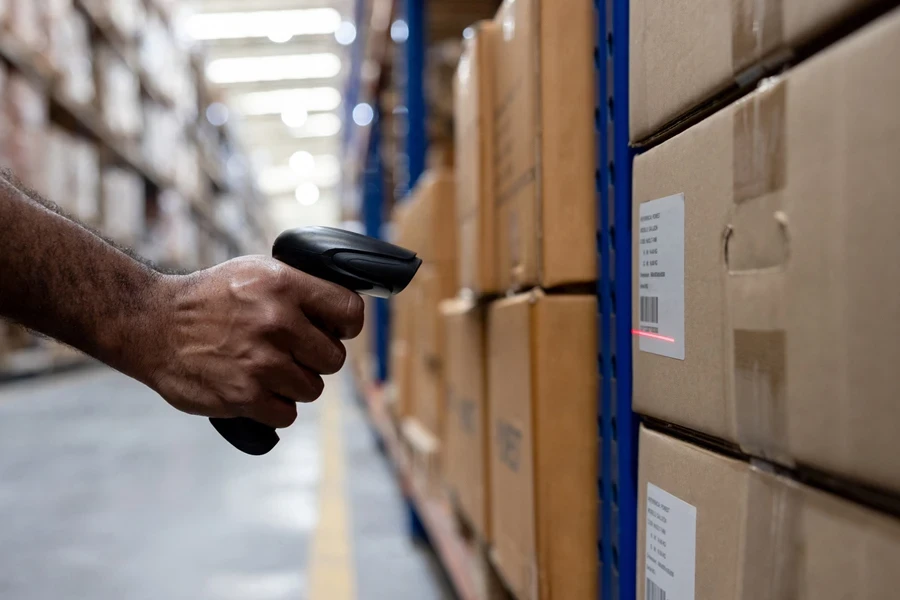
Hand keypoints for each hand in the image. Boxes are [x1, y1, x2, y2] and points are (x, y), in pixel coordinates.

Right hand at [143, 256, 363, 427]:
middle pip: (333, 358)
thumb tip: (342, 312)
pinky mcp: (245, 395)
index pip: (349, 312)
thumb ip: (299, 287)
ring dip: (293, 384)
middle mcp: (277, 321)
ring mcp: (262, 361)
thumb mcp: (255, 272)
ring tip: (266, 368)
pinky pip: (287, 413)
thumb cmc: (209, 298)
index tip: (335, 330)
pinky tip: (255, 389)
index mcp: (284, 285)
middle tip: (290, 352)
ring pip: (312, 389)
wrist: (153, 325)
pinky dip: (274, 407)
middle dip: (315, 359)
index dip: (346, 326)